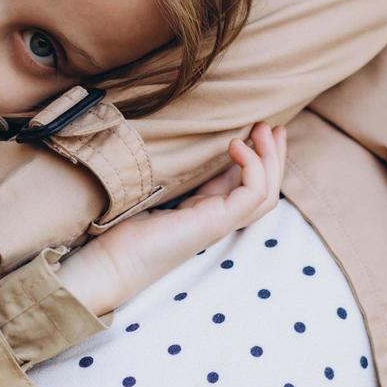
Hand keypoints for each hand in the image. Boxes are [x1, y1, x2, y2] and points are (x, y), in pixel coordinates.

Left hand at [57, 122, 285, 316]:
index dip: (254, 158)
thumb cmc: (122, 228)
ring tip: (265, 129)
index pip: (243, 185)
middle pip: (264, 190)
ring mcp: (219, 223)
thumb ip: (172, 174)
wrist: (112, 260)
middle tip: (275, 126)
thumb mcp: (154, 191)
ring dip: (270, 158)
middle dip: (273, 156)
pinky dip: (253, 167)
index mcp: (204, 212)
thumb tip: (178, 144)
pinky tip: (237, 144)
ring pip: (266, 193)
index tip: (258, 129)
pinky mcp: (215, 224)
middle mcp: (216, 219)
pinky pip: (253, 194)